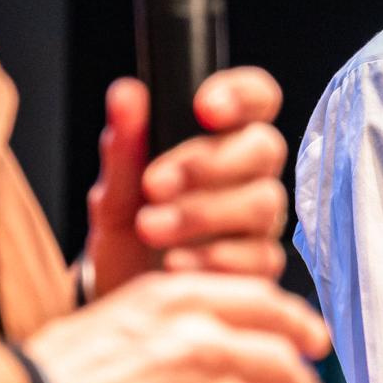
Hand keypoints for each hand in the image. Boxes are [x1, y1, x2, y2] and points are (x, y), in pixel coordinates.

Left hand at [84, 69, 290, 294]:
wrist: (123, 289)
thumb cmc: (129, 226)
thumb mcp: (117, 187)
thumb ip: (125, 142)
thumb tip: (125, 93)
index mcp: (224, 137)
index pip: (257, 97)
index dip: (243, 95)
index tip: (204, 107)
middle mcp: (250, 174)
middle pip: (265, 148)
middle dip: (210, 164)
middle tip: (155, 184)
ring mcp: (260, 221)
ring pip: (263, 204)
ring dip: (203, 214)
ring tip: (151, 227)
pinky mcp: (261, 265)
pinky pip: (259, 257)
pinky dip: (213, 260)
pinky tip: (175, 263)